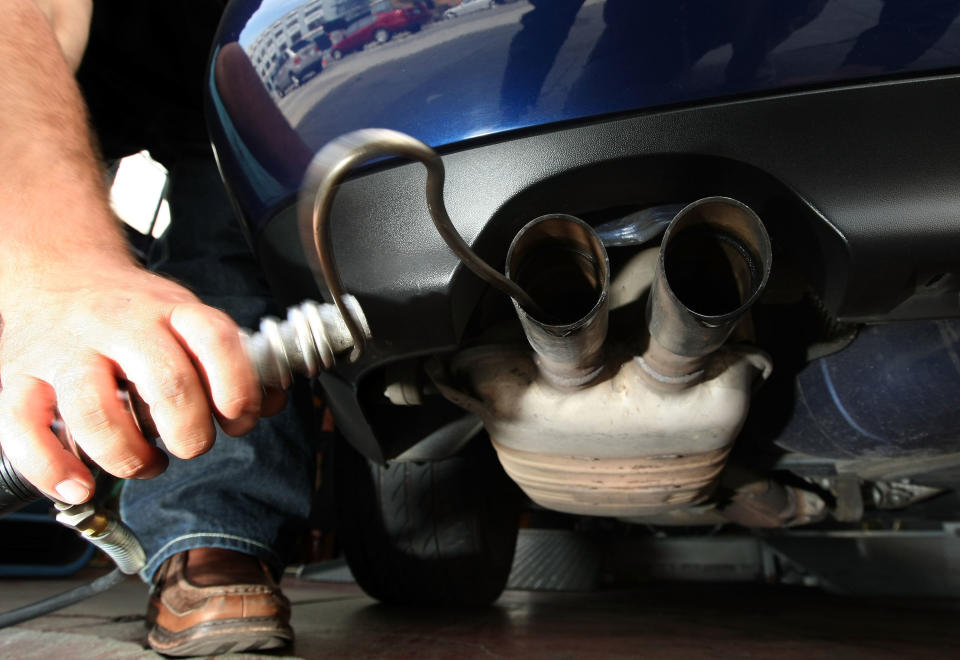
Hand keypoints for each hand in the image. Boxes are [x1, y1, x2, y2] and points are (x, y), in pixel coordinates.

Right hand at [0, 255, 268, 503]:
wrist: (59, 274)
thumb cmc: (136, 313)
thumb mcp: (189, 320)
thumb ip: (233, 361)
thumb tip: (272, 402)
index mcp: (170, 309)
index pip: (214, 338)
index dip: (238, 386)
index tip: (240, 419)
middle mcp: (118, 325)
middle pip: (166, 382)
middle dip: (191, 432)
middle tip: (193, 445)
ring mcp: (64, 351)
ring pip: (95, 411)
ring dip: (131, 456)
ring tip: (145, 463)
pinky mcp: (18, 377)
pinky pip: (24, 429)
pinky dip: (53, 468)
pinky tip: (81, 486)